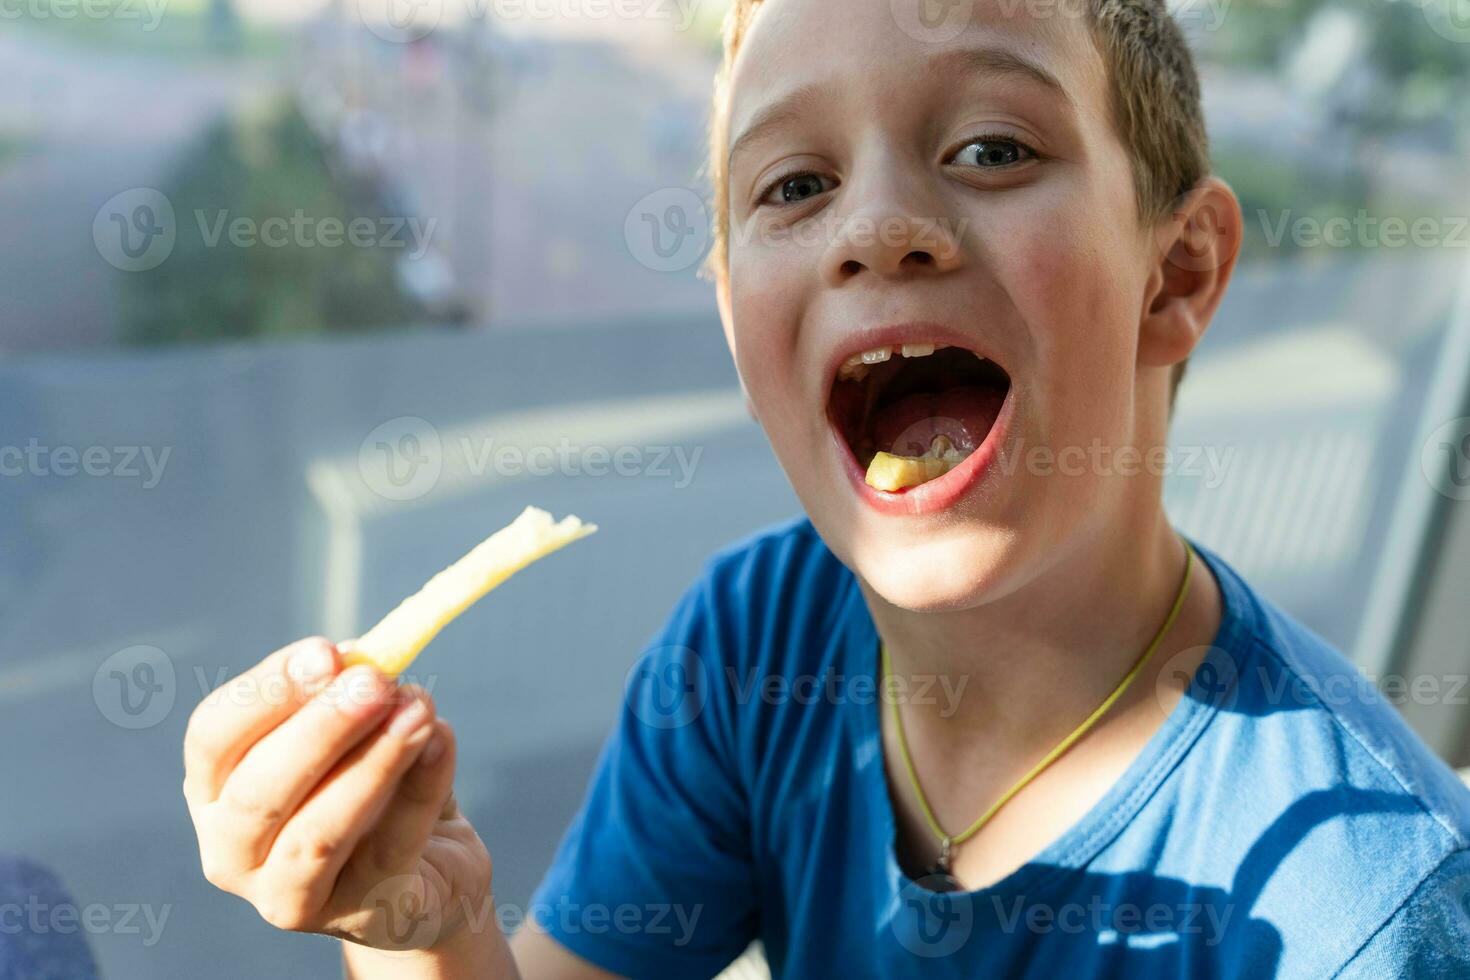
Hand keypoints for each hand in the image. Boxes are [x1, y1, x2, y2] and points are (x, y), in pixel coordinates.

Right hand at [182, 637, 492, 951]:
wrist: (432, 866)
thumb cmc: (377, 787)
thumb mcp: (356, 733)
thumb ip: (351, 697)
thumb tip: (363, 659)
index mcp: (216, 792)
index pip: (214, 736)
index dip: (267, 691)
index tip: (326, 653)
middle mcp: (233, 852)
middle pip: (258, 791)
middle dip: (320, 728)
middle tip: (375, 680)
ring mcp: (289, 897)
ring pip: (318, 832)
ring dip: (372, 761)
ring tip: (418, 709)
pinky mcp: (360, 915)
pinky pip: (390, 848)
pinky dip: (420, 787)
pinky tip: (441, 740)